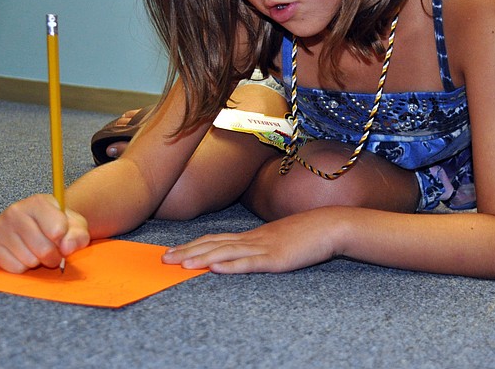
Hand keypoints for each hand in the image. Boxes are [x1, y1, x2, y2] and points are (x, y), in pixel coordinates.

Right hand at [0, 194, 89, 272]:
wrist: (35, 226)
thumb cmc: (57, 225)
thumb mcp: (75, 226)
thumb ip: (78, 236)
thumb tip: (67, 248)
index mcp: (38, 202)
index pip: (57, 230)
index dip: (64, 241)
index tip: (62, 238)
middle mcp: (16, 211)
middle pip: (43, 249)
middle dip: (53, 256)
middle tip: (53, 251)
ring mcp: (0, 227)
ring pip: (28, 260)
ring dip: (37, 262)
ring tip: (36, 250)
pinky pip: (14, 268)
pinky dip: (22, 267)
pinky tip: (23, 254)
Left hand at [161, 209, 338, 273]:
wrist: (329, 226)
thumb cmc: (306, 234)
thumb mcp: (277, 240)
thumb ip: (260, 247)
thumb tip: (243, 254)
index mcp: (251, 237)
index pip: (215, 240)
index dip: (192, 246)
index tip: (173, 252)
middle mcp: (252, 240)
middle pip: (213, 245)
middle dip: (187, 252)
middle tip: (164, 260)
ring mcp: (263, 248)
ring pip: (226, 253)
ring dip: (202, 258)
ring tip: (182, 265)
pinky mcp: (276, 258)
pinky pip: (250, 262)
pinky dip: (231, 266)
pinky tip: (216, 269)